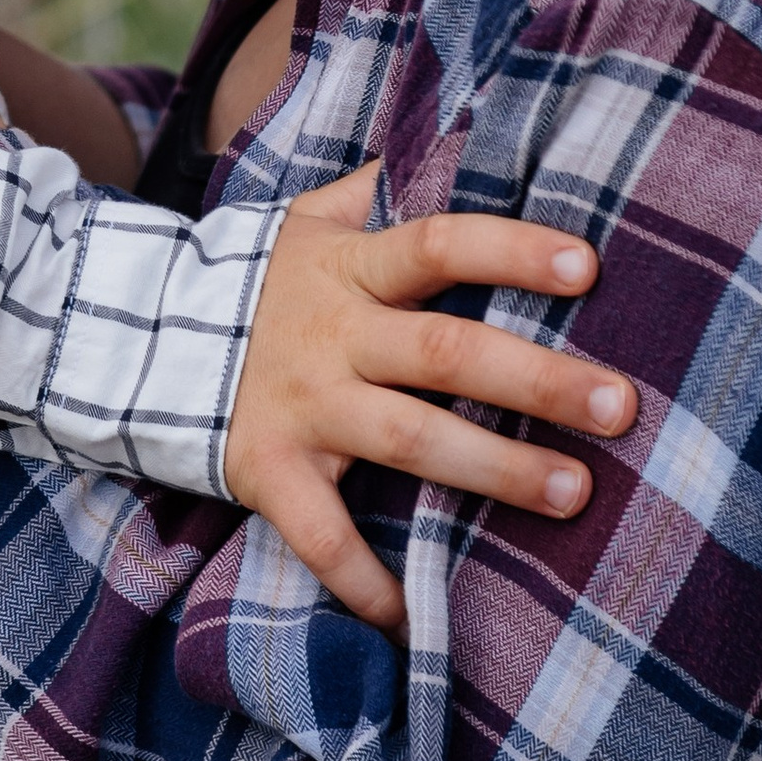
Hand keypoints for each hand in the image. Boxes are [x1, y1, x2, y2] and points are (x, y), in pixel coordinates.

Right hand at [223, 176, 636, 632]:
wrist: (140, 339)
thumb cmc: (259, 282)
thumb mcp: (308, 220)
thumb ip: (378, 191)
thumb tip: (460, 140)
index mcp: (349, 266)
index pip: (438, 243)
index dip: (510, 251)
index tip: (589, 266)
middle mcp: (331, 333)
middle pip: (445, 350)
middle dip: (537, 379)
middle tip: (621, 406)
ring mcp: (300, 405)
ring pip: (407, 438)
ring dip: (493, 468)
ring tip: (575, 492)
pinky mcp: (267, 469)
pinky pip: (318, 533)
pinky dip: (361, 579)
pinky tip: (414, 619)